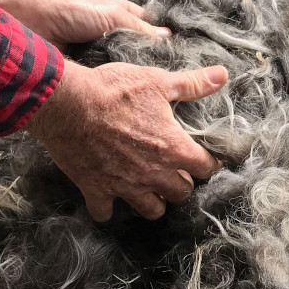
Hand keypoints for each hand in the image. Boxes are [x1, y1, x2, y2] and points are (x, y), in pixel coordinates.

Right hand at [26, 60, 227, 221]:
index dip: (209, 163)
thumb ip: (193, 84)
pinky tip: (109, 198)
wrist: (66, 103)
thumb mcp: (157, 81)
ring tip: (151, 188)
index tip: (206, 160)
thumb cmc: (114, 90)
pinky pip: (105, 214)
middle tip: (176, 172)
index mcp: (173, 149)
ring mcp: (125, 186)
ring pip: (152, 210)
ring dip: (155, 201)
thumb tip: (222, 75)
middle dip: (183, 183)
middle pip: (182, 193)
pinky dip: (107, 209)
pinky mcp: (97, 190)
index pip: (206, 167)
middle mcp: (154, 174)